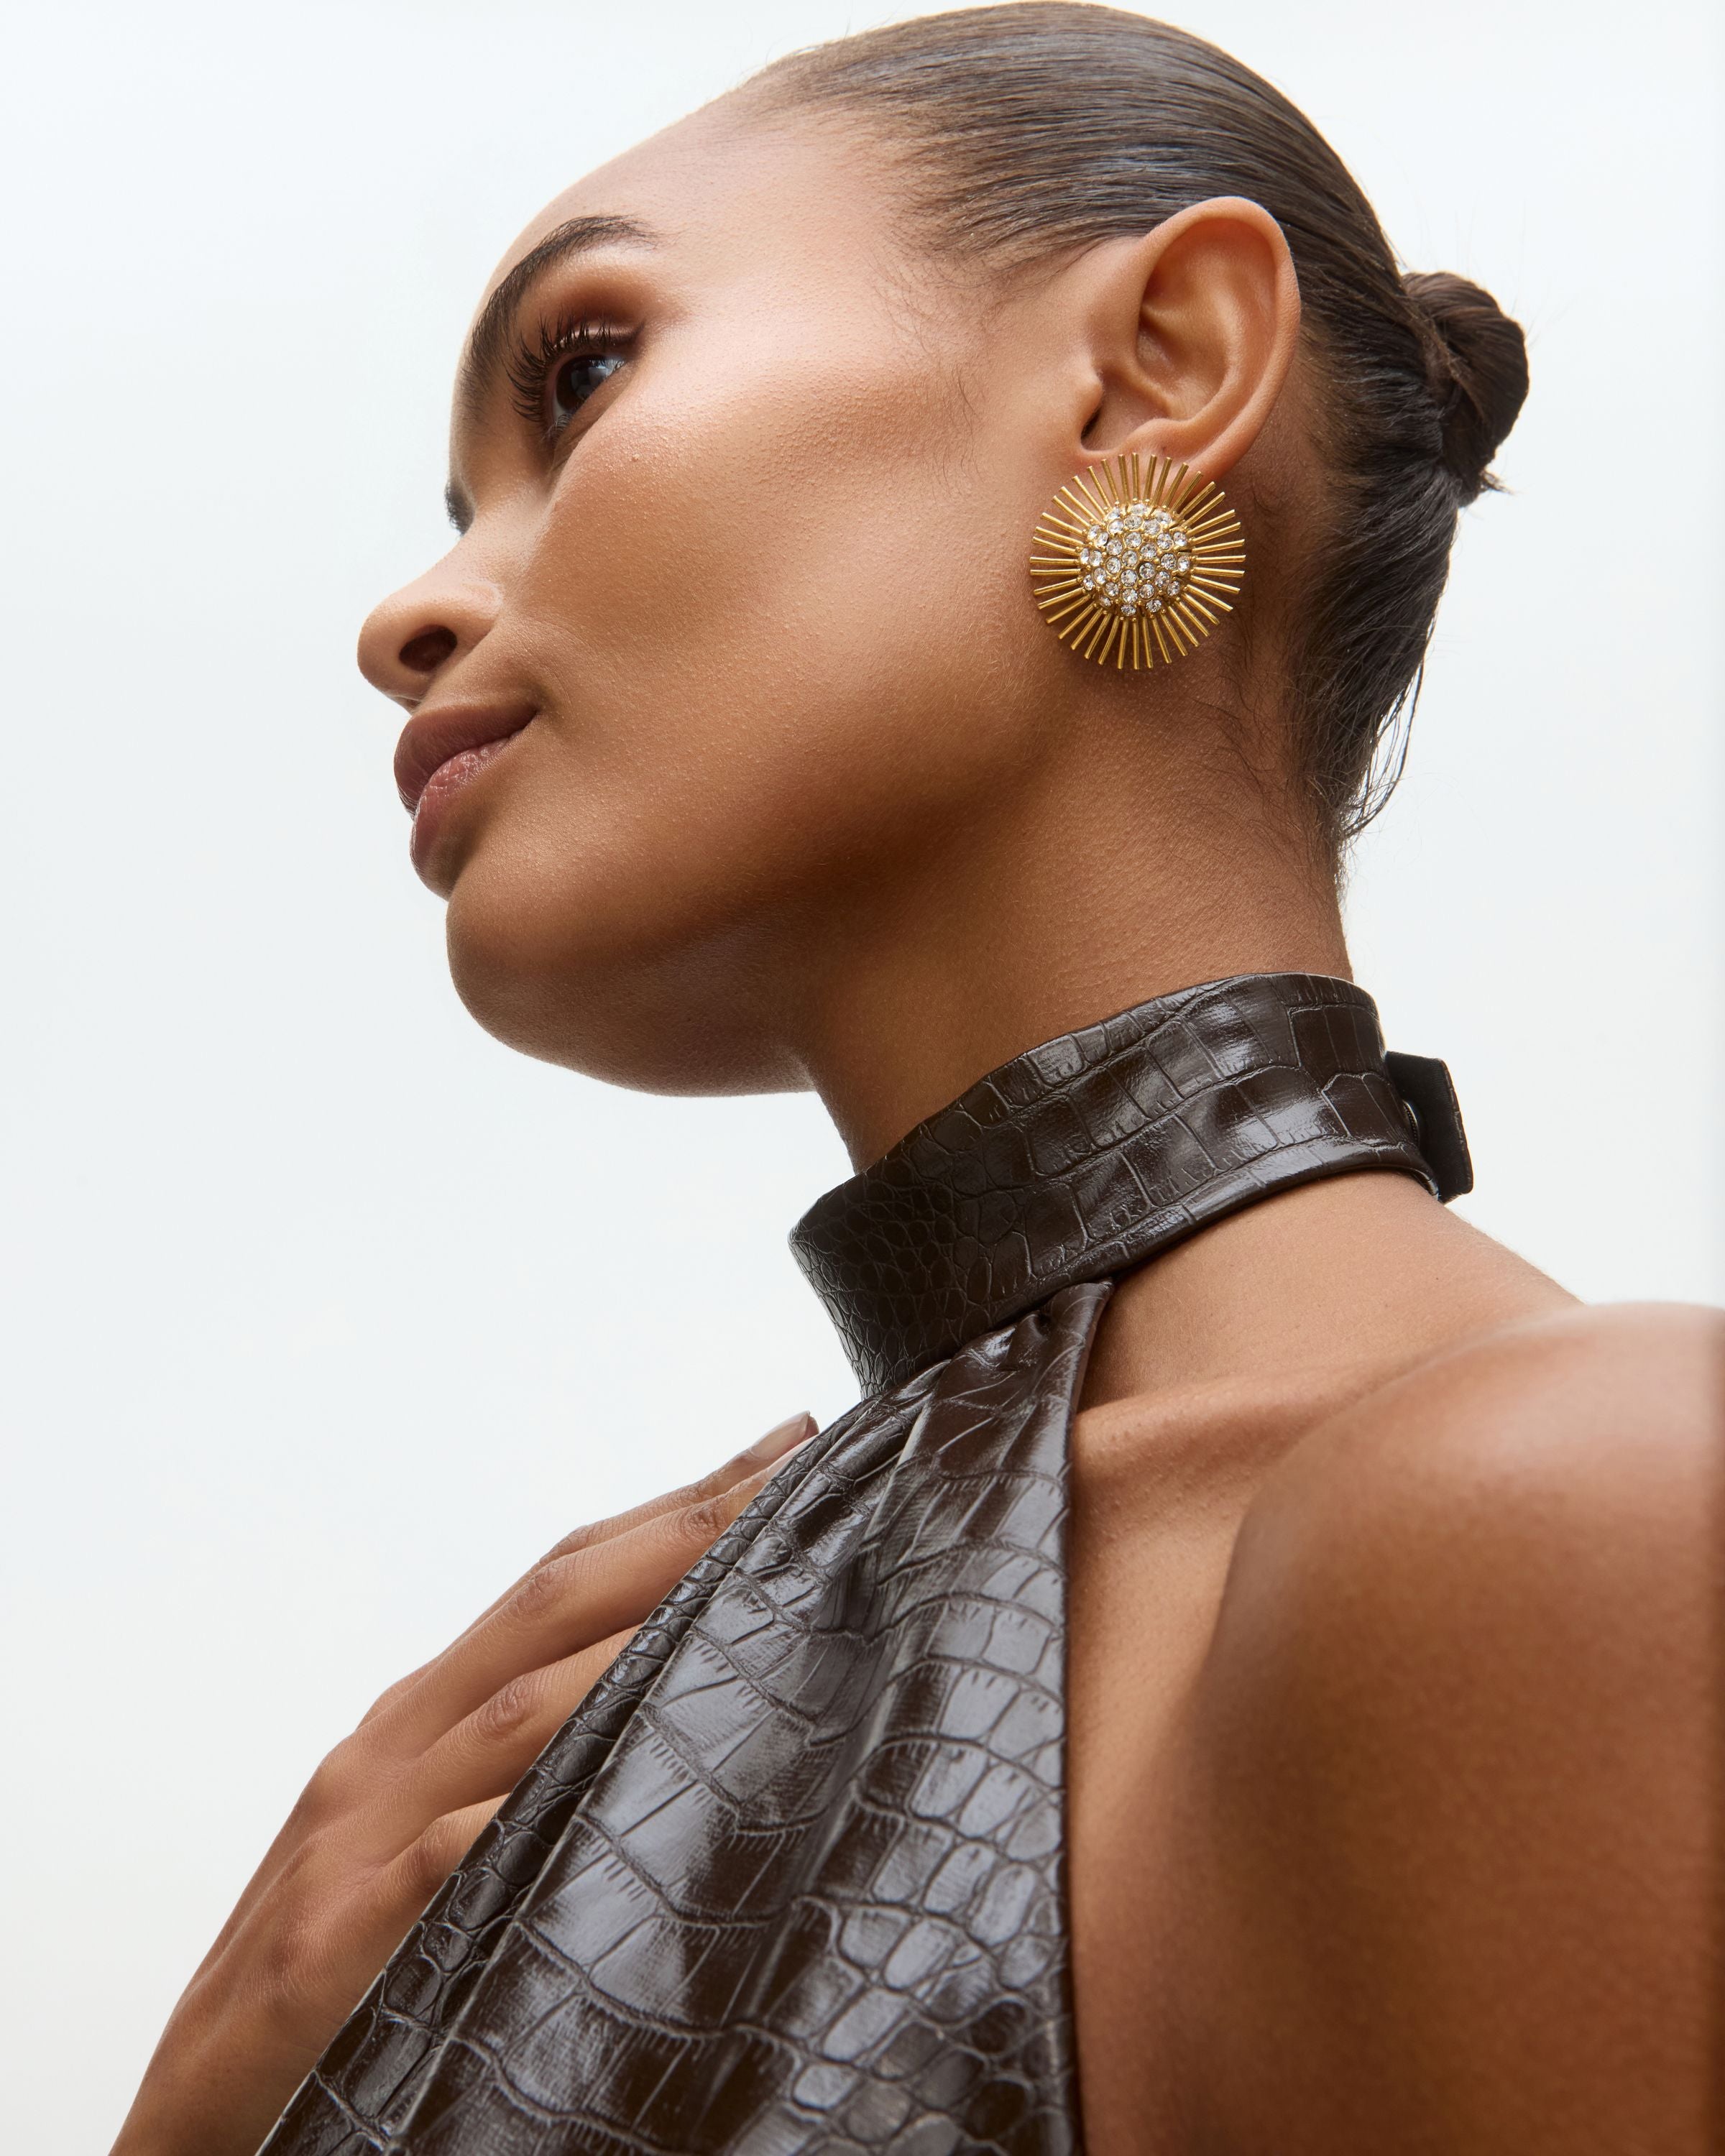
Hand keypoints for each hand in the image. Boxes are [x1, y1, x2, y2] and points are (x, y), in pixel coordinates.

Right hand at [112, 1410, 816, 2155]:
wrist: (192, 2115)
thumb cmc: (331, 1976)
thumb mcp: (434, 1842)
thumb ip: (533, 1761)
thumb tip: (684, 1691)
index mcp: (419, 1723)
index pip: (559, 1581)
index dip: (673, 1509)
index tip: (786, 1452)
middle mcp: (391, 1753)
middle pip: (553, 1610)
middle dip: (687, 1533)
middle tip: (802, 1478)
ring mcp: (355, 1840)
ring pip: (520, 1714)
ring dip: (644, 1644)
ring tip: (761, 1590)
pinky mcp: (327, 1948)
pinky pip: (445, 1864)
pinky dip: (523, 1811)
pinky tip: (614, 1770)